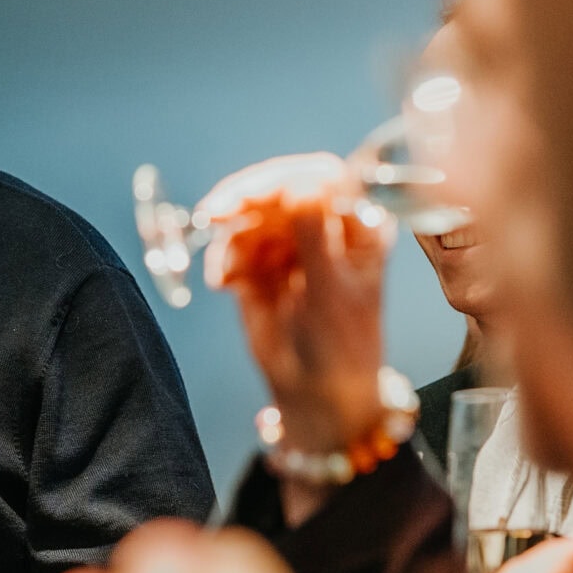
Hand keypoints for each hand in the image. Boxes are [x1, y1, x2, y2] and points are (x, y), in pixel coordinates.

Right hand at [204, 154, 395, 452]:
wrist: (319, 394)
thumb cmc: (343, 346)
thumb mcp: (331, 290)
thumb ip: (315, 236)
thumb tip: (302, 184)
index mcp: (356, 225)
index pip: (323, 178)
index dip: (286, 179)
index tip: (254, 194)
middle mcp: (322, 228)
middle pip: (279, 191)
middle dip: (245, 200)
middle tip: (215, 213)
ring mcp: (289, 246)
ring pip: (251, 217)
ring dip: (230, 237)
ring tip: (224, 273)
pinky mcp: (259, 267)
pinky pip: (233, 247)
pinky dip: (223, 260)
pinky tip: (223, 284)